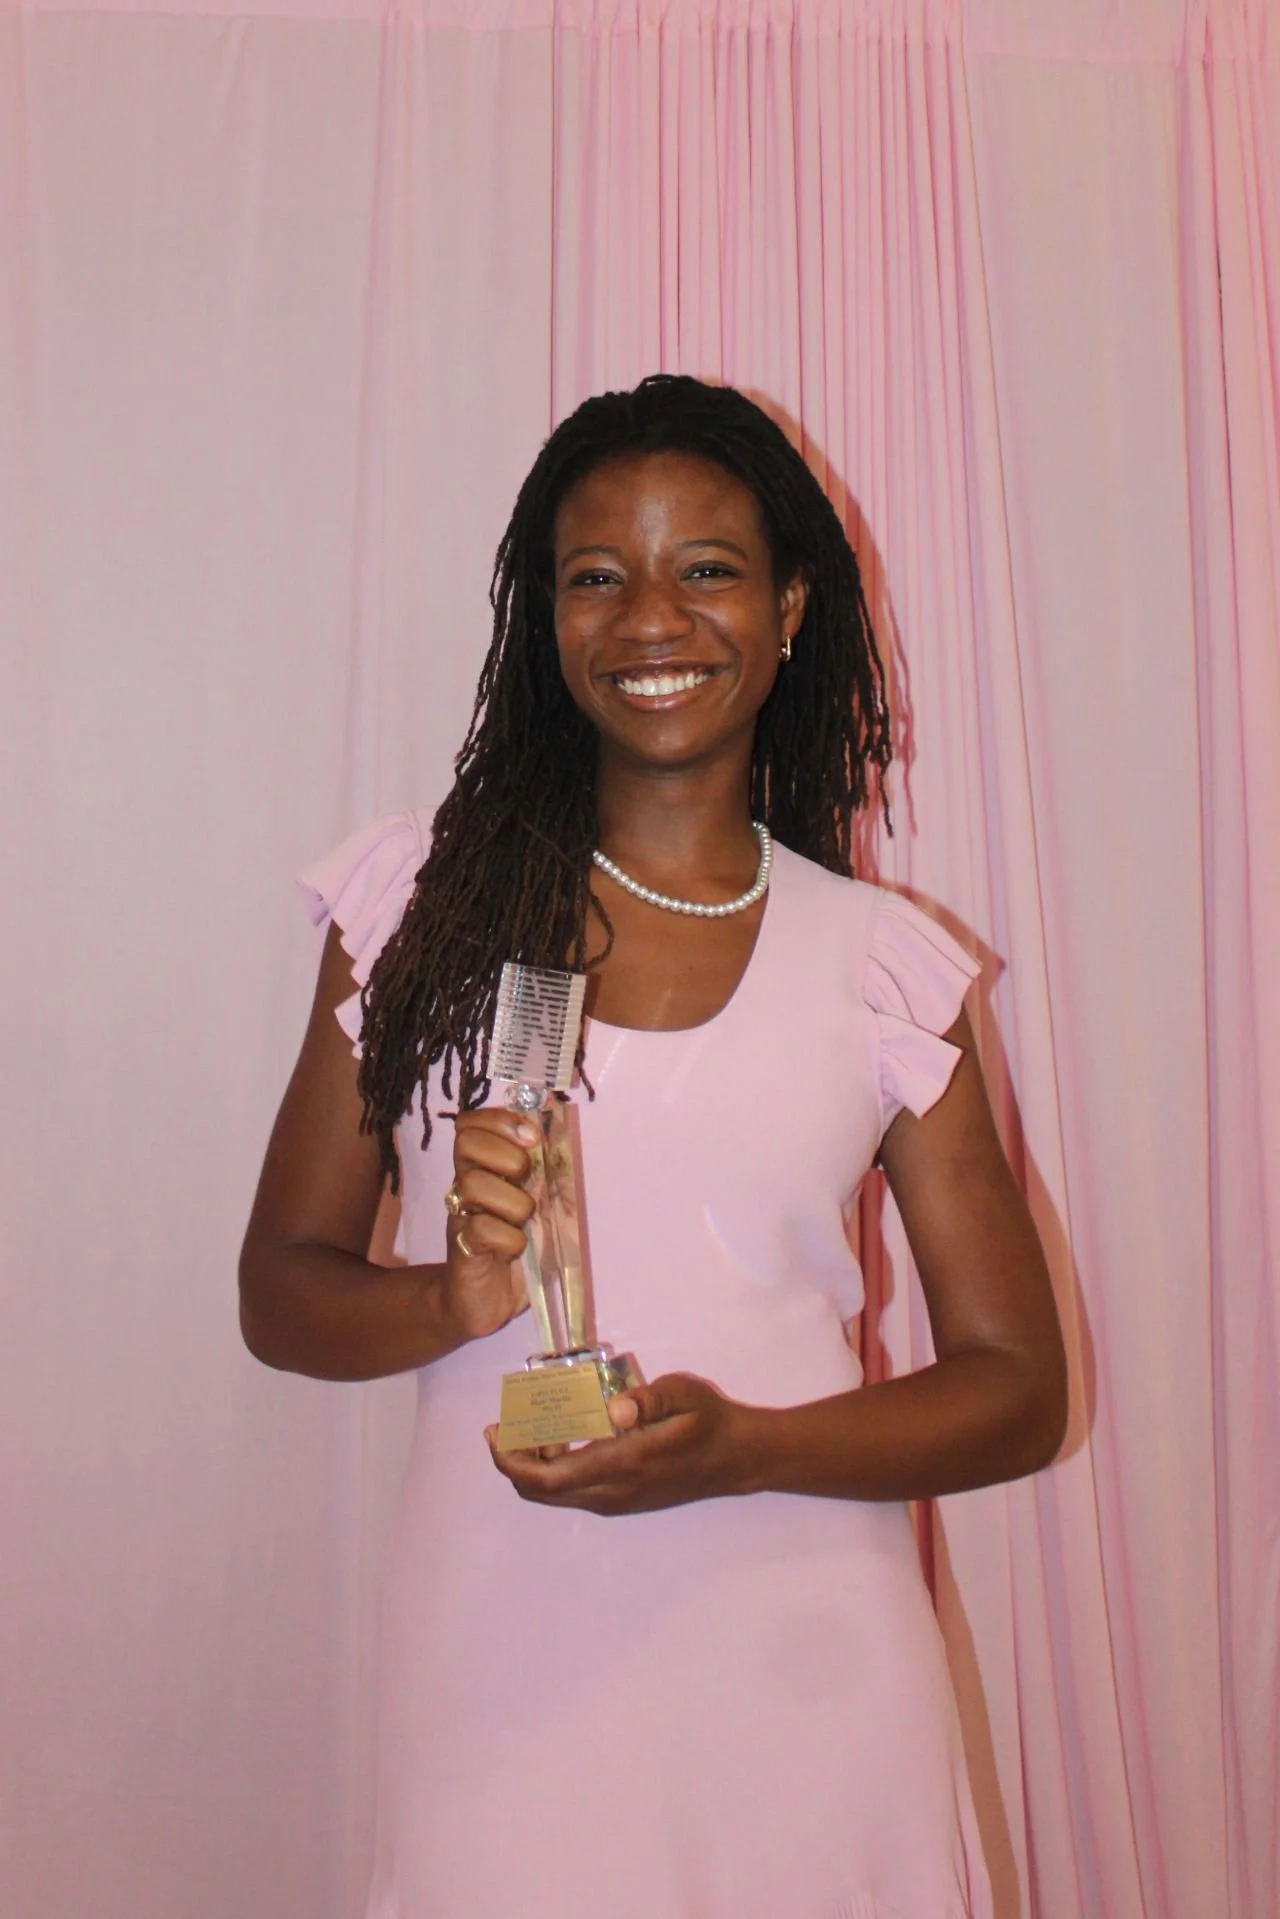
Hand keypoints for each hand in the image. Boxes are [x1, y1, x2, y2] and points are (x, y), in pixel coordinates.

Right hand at [442, 1108, 538, 1342]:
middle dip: (507, 1155)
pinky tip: (514, 1251)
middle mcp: (466, 1185)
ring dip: (513, 1203)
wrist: (488, 1300)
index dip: (498, 1120)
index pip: (471, 1123)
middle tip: (527, 1180)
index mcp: (484, 1167)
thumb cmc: (521, 1246)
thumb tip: (560, 1116)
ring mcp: (461, 1216)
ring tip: (524, 1222)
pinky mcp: (462, 1249)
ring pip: (474, 1185)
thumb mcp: (549, 1202)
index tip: (531, 1138)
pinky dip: (509, 1240)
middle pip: (466, 1143)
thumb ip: (555, 1166)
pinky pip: (482, 1231)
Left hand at [485, 1373, 753, 1514]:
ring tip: (530, 1426)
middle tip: (503, 1426)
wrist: (738, 1458)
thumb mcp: (684, 1393)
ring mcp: (618, 1500)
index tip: (495, 1433)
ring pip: (556, 1495)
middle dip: (513, 1462)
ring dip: (533, 1465)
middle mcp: (614, 1491)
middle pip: (543, 1492)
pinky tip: (562, 1437)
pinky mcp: (624, 1500)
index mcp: (624, 1464)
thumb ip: (648, 1399)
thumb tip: (615, 1409)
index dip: (512, 1461)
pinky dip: (553, 1469)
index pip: (550, 1478)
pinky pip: (574, 1491)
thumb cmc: (710, 1419)